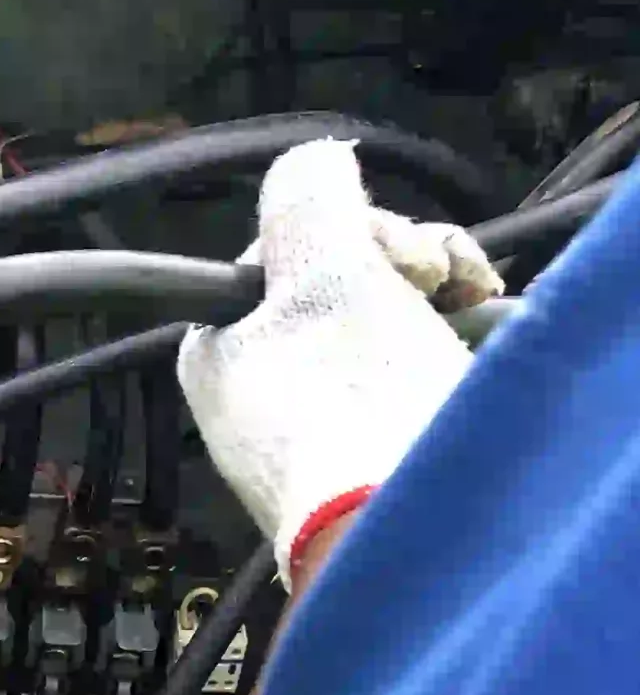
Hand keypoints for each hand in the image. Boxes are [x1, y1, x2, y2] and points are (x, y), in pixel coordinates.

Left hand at [178, 139, 500, 585]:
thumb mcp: (324, 269)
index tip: (398, 252)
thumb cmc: (355, 402)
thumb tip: (313, 161)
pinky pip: (403, 382)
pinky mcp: (367, 463)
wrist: (408, 532)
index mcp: (214, 349)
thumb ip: (309, 197)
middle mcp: (253, 394)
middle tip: (440, 282)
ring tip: (474, 311)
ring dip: (437, 302)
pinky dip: (445, 354)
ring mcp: (313, 434)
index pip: (283, 251)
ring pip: (379, 328)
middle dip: (405, 265)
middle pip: (337, 285)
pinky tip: (479, 345)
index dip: (351, 232)